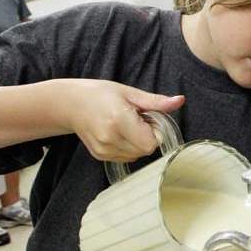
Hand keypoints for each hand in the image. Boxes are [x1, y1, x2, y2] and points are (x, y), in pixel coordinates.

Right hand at [61, 80, 184, 161]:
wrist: (70, 103)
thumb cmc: (100, 94)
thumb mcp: (130, 93)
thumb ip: (156, 101)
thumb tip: (180, 101)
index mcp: (118, 120)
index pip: (151, 142)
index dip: (155, 131)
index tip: (148, 118)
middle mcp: (109, 138)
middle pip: (145, 150)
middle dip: (148, 137)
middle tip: (138, 120)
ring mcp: (103, 150)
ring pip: (136, 156)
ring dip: (138, 143)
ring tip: (127, 125)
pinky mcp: (99, 156)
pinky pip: (126, 157)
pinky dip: (128, 147)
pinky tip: (119, 133)